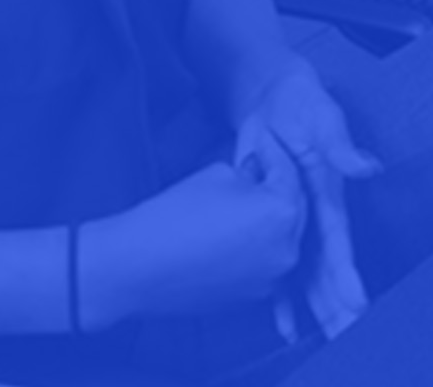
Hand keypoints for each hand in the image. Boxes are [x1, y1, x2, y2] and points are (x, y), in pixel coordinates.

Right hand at [81, 159, 306, 330]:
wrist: (138, 266)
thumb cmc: (176, 215)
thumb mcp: (221, 174)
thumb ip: (250, 172)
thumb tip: (258, 174)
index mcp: (282, 213)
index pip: (289, 171)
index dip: (274, 149)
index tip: (264, 136)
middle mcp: (287, 249)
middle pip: (294, 207)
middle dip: (279, 183)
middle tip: (262, 161)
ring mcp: (272, 278)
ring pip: (282, 235)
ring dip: (270, 214)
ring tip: (248, 194)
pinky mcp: (253, 295)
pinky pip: (265, 259)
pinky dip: (257, 242)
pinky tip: (236, 226)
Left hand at [236, 60, 380, 340]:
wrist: (272, 100)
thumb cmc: (303, 105)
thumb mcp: (323, 120)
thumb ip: (342, 147)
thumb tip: (370, 168)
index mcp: (330, 197)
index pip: (341, 245)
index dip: (348, 276)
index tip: (358, 306)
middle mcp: (316, 218)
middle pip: (328, 271)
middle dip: (338, 306)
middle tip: (346, 338)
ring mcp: (295, 224)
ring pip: (308, 277)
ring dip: (317, 310)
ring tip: (326, 341)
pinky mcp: (272, 224)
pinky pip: (279, 268)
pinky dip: (283, 298)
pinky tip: (285, 327)